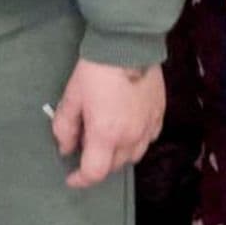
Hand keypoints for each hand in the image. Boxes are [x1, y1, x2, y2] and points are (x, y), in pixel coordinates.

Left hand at [49, 56, 164, 189]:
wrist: (129, 44)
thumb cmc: (95, 70)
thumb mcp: (72, 97)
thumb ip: (65, 127)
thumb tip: (66, 149)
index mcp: (106, 135)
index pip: (95, 172)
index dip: (81, 180)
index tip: (71, 178)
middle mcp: (130, 137)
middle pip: (114, 166)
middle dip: (99, 165)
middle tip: (86, 151)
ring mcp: (148, 127)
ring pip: (134, 156)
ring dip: (118, 156)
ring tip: (108, 143)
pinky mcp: (159, 115)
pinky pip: (148, 139)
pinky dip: (136, 142)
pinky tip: (128, 131)